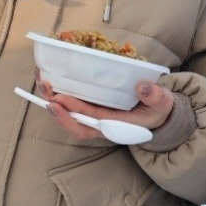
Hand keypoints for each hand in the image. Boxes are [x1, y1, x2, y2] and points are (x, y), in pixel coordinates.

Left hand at [35, 77, 173, 142]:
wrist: (156, 114)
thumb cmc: (157, 109)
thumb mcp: (162, 103)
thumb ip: (156, 96)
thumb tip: (143, 87)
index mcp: (116, 126)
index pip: (91, 121)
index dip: (74, 111)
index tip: (60, 99)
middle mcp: (101, 125)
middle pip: (74, 123)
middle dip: (57, 109)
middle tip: (46, 91)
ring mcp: (94, 118)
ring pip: (69, 115)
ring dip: (54, 101)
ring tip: (43, 83)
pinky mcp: (91, 108)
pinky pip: (71, 105)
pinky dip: (59, 94)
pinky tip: (50, 80)